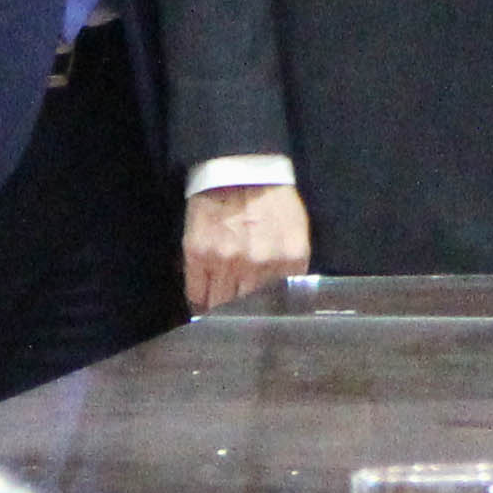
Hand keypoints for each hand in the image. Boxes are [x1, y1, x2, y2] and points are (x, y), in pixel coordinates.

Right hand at [182, 180, 311, 311]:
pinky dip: (200, 302)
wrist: (241, 171)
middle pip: (249, 309)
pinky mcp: (198, 255)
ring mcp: (226, 261)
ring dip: (220, 311)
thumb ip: (293, 266)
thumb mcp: (297, 231)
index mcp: (289, 258)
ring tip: (220, 316)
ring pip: (220, 305)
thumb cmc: (272, 201)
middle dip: (245, 316)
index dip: (270, 315)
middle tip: (240, 321)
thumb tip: (284, 298)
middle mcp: (259, 264)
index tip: (263, 321)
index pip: (280, 304)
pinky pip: (196, 293)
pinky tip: (204, 302)